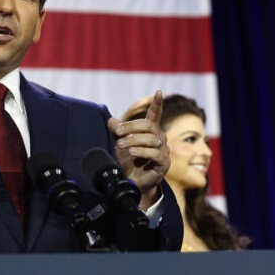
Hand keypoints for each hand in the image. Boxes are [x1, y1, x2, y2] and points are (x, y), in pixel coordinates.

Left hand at [108, 90, 169, 208]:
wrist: (131, 182)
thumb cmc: (128, 161)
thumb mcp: (119, 143)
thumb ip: (116, 131)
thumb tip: (111, 120)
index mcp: (150, 131)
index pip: (155, 115)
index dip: (157, 104)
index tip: (158, 92)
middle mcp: (160, 138)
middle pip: (148, 125)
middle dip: (131, 126)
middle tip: (117, 132)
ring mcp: (163, 151)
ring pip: (150, 139)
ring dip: (133, 140)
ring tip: (120, 144)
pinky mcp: (164, 163)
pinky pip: (155, 153)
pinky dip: (141, 151)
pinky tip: (131, 152)